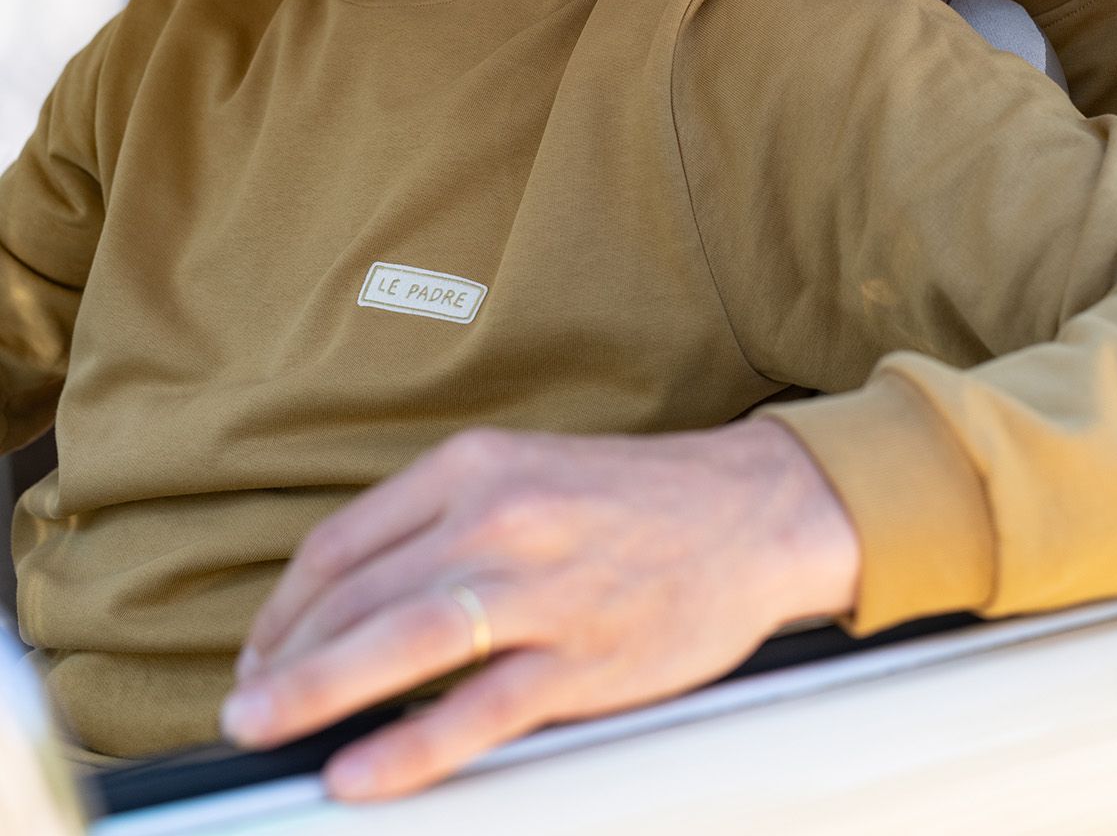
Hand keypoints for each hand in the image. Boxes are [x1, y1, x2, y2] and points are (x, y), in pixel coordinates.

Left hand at [221, 419, 859, 800]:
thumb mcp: (526, 470)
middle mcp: (498, 517)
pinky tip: (358, 772)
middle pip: (357, 594)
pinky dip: (407, 747)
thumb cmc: (635, 497)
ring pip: (399, 644)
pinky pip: (476, 711)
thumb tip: (355, 597)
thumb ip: (443, 520)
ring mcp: (541, 589)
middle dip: (283, 656)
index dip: (287, 605)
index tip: (264, 646)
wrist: (751, 511)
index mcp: (476, 465)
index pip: (344, 542)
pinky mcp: (583, 657)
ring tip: (262, 726)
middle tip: (243, 703)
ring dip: (313, 692)